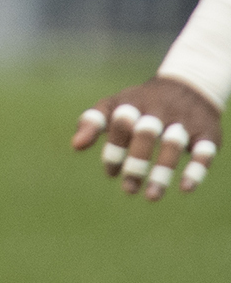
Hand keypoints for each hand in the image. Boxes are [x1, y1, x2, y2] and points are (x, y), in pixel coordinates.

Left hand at [70, 76, 220, 200]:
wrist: (188, 86)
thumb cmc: (141, 103)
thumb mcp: (115, 105)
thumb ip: (93, 121)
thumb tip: (76, 146)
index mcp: (133, 103)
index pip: (119, 123)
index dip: (114, 149)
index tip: (111, 173)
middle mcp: (158, 110)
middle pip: (145, 133)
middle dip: (136, 162)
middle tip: (128, 189)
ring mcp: (183, 121)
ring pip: (173, 143)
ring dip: (162, 171)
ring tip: (151, 196)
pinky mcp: (206, 133)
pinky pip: (203, 151)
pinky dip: (196, 169)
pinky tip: (185, 188)